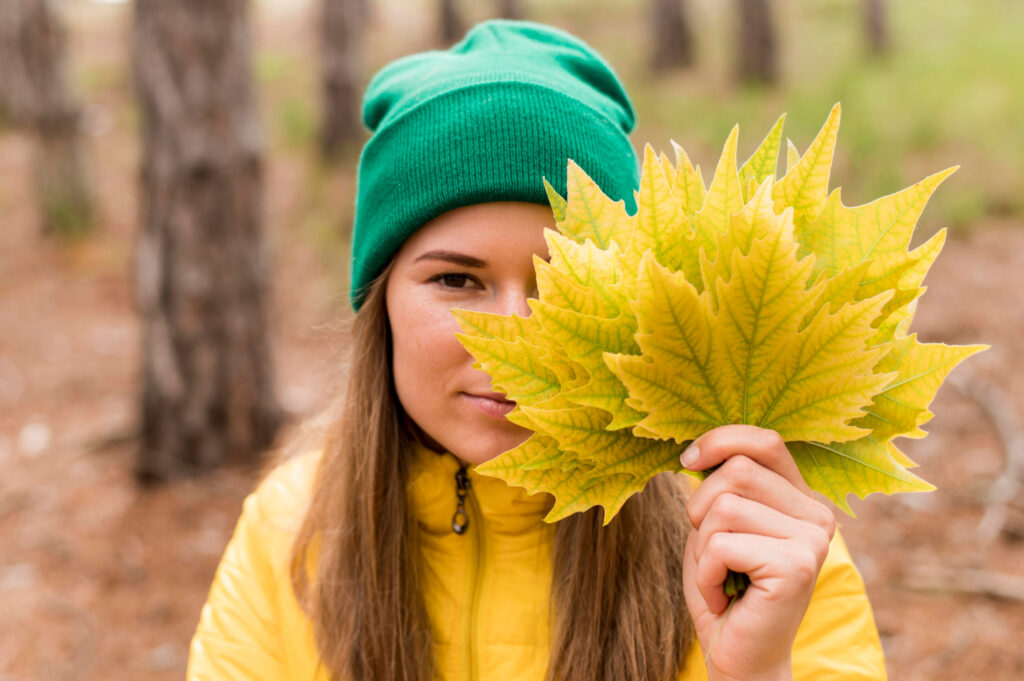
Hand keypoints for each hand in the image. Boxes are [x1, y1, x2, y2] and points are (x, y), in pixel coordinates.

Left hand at [680, 425, 835, 680]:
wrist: (741, 658)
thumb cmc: (725, 590)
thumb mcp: (717, 526)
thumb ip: (720, 487)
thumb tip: (697, 451)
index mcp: (801, 498)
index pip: (765, 440)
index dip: (719, 440)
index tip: (687, 462)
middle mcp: (817, 514)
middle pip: (736, 470)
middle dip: (700, 510)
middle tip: (712, 552)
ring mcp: (812, 539)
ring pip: (724, 507)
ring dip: (703, 547)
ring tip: (720, 576)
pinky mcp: (796, 566)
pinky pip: (721, 544)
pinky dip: (706, 572)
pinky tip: (725, 595)